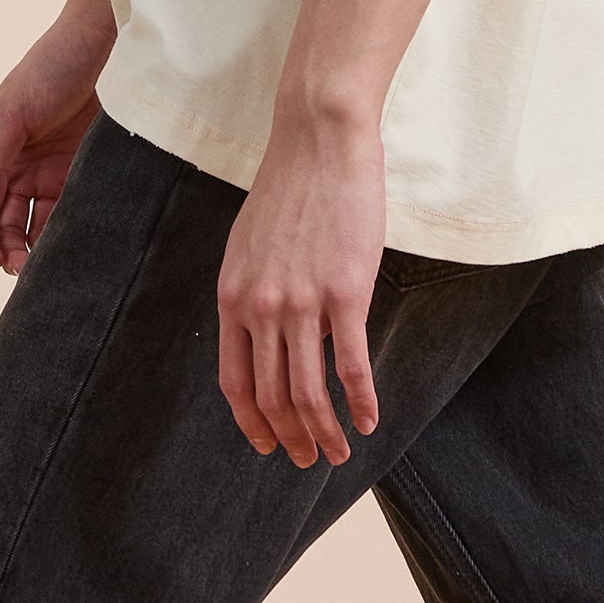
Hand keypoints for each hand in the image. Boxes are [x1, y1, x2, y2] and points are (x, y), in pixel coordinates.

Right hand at [0, 20, 106, 275]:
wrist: (108, 41)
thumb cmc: (53, 66)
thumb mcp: (12, 112)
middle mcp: (24, 168)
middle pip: (8, 226)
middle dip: (12, 252)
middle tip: (27, 271)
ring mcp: (58, 171)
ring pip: (43, 226)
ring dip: (42, 249)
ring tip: (53, 265)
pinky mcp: (91, 172)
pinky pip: (78, 212)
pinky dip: (74, 233)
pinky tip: (81, 245)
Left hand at [218, 107, 385, 465]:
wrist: (320, 142)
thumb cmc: (292, 188)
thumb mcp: (251, 245)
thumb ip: (254, 292)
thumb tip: (270, 331)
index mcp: (233, 297)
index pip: (234, 381)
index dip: (252, 422)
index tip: (267, 445)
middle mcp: (261, 307)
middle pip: (272, 395)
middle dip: (291, 438)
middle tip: (310, 460)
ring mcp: (302, 303)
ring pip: (309, 392)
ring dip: (325, 433)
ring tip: (340, 454)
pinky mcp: (345, 294)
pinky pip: (350, 367)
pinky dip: (360, 403)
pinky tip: (370, 421)